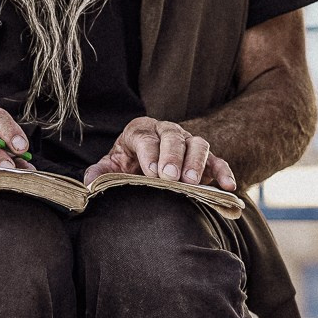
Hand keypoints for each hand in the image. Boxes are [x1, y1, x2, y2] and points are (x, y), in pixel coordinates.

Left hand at [84, 117, 235, 190]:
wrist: (145, 162)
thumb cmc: (127, 163)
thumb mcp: (111, 166)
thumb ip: (100, 172)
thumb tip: (90, 183)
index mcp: (141, 130)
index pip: (146, 137)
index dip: (150, 153)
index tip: (152, 173)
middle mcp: (166, 131)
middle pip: (173, 137)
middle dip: (173, 156)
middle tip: (170, 177)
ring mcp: (188, 143)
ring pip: (198, 144)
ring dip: (196, 162)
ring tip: (191, 183)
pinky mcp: (204, 158)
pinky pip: (217, 161)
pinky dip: (224, 172)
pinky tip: (228, 187)